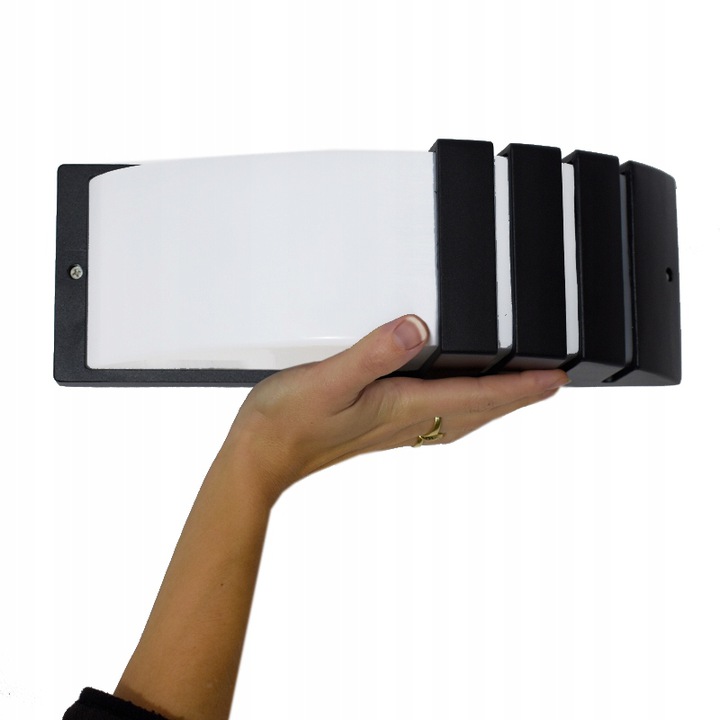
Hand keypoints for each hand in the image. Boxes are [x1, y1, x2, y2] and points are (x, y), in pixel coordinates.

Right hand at [221, 315, 568, 504]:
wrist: (260, 458)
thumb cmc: (287, 422)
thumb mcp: (328, 380)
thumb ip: (372, 354)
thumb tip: (416, 329)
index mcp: (401, 407)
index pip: (475, 395)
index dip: (520, 387)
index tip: (555, 378)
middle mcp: (405, 421)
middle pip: (477, 410)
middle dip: (517, 396)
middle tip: (551, 382)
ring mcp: (393, 428)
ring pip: (460, 416)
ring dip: (493, 404)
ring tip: (517, 391)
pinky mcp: (378, 426)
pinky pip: (436, 417)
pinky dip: (461, 407)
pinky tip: (455, 400)